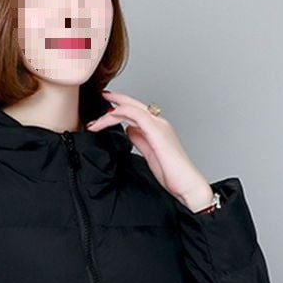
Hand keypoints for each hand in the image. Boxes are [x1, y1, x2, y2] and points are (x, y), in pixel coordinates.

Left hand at [86, 88, 214, 211]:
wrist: (187, 184)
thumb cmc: (172, 174)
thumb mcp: (149, 154)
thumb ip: (140, 140)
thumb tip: (130, 130)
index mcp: (158, 128)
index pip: (136, 111)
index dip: (121, 106)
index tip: (105, 109)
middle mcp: (159, 123)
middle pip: (133, 105)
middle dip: (115, 100)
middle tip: (100, 98)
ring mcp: (159, 125)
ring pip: (131, 109)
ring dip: (110, 114)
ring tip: (95, 123)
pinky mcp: (157, 131)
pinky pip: (136, 115)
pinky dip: (120, 113)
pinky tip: (108, 119)